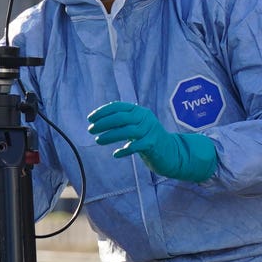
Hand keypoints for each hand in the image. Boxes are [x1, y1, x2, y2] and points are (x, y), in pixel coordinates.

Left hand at [88, 99, 217, 183]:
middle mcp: (145, 118)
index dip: (102, 112)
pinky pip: (135, 146)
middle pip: (121, 118)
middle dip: (103, 123)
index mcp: (139, 111)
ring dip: (109, 136)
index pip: (118, 107)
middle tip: (90, 130)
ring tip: (98, 141)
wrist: (171, 152)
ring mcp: (150, 130)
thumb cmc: (148, 139)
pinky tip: (116, 154)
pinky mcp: (153, 144)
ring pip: (126, 131)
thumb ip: (122, 122)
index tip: (90, 119)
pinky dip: (124, 150)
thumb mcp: (136, 126)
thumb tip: (98, 121)